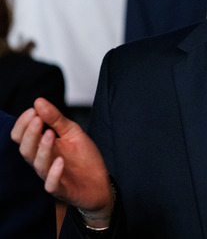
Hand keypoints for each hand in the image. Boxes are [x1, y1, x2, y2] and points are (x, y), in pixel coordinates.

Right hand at [11, 98, 112, 226]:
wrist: (100, 184)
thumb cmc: (84, 159)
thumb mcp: (73, 133)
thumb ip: (56, 119)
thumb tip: (38, 101)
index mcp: (42, 148)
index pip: (21, 137)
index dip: (23, 124)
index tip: (32, 110)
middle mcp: (42, 162)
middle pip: (26, 150)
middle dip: (30, 134)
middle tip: (37, 118)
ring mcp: (51, 177)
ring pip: (38, 165)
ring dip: (42, 149)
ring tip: (50, 134)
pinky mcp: (62, 190)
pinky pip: (51, 185)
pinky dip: (54, 173)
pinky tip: (60, 161)